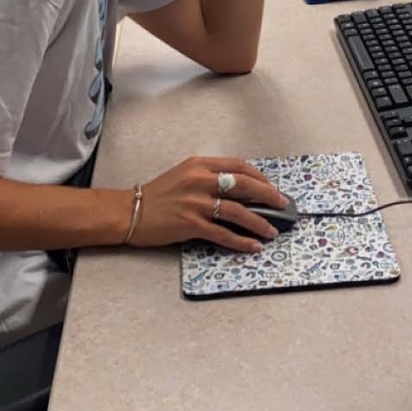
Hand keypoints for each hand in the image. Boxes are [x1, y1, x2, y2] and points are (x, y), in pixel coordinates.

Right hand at [129, 157, 289, 252]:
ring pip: (238, 211)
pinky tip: (253, 245)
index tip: (271, 186)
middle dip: (269, 196)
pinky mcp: (191, 224)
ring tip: (272, 231)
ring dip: (260, 222)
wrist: (129, 212)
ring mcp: (196, 202)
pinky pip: (223, 233)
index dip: (260, 177)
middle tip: (282, 205)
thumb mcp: (183, 175)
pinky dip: (241, 241)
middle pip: (244, 185)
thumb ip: (208, 177)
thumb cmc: (156, 196)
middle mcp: (200, 180)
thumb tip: (239, 189)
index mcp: (199, 165)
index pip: (238, 166)